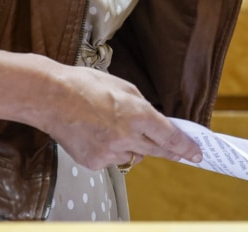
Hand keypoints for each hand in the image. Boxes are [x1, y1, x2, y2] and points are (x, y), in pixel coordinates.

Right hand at [34, 63, 202, 170]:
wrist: (50, 97)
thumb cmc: (84, 85)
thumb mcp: (122, 86)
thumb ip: (142, 106)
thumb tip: (154, 121)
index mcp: (137, 114)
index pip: (170, 137)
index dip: (186, 147)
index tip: (197, 153)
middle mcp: (126, 136)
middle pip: (157, 151)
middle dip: (170, 151)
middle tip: (180, 153)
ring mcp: (109, 152)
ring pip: (133, 156)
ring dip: (134, 146)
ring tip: (114, 127)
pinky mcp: (94, 162)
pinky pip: (113, 160)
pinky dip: (112, 150)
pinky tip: (98, 134)